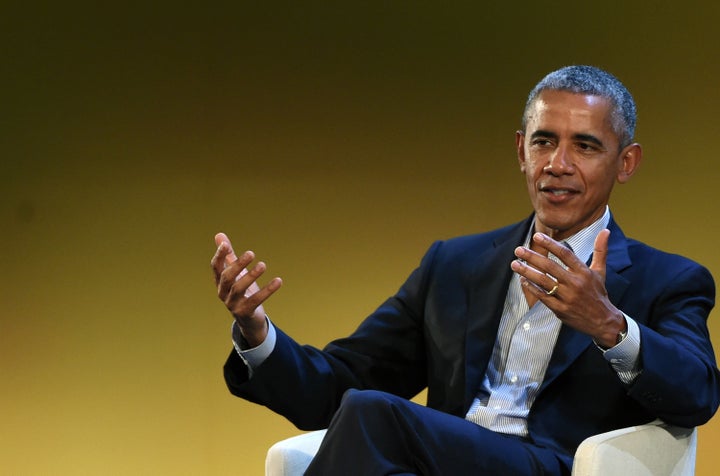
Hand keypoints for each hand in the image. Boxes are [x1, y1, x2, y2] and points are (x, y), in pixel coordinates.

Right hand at [211, 232, 282, 346]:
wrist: (249, 320)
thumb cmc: (242, 292)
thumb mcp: (236, 273)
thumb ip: (229, 256)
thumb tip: (219, 235)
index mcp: (220, 282)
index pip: (215, 268)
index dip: (219, 256)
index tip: (226, 245)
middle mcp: (223, 293)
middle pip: (227, 278)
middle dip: (238, 265)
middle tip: (251, 253)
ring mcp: (233, 304)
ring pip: (239, 289)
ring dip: (251, 276)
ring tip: (263, 265)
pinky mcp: (245, 312)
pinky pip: (255, 301)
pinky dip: (267, 290)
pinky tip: (278, 280)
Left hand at [510, 230, 625, 346]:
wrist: (603, 321)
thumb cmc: (598, 293)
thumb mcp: (600, 271)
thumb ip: (600, 250)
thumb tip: (605, 231)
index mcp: (584, 272)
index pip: (565, 254)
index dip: (550, 244)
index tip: (537, 236)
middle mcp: (575, 283)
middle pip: (550, 267)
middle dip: (532, 257)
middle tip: (518, 250)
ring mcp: (567, 297)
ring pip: (543, 281)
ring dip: (527, 272)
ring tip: (514, 264)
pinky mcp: (560, 309)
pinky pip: (543, 296)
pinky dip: (531, 288)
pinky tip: (522, 280)